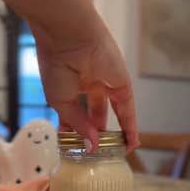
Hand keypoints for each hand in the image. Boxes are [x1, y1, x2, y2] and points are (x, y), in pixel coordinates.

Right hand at [33, 24, 138, 151]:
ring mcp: (106, 84)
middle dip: (96, 133)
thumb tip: (91, 146)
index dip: (74, 131)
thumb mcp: (61, 101)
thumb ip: (78, 124)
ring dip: (116, 133)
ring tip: (117, 153)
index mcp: (69, 85)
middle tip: (97, 153)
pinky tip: (131, 143)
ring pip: (114, 113)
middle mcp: (89, 85)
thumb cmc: (57, 65)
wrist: (70, 37)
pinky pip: (128, 110)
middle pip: (96, 115)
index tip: (75, 148)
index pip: (74, 113)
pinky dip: (130, 127)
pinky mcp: (123, 84)